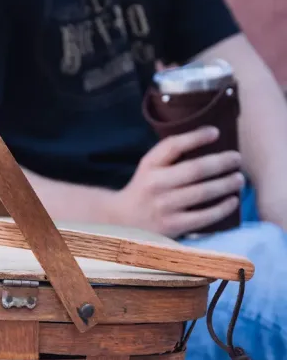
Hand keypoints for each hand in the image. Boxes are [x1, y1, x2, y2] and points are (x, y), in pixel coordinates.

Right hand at [109, 126, 244, 237]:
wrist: (121, 221)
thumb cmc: (144, 190)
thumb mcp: (149, 168)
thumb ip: (170, 155)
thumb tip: (210, 138)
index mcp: (149, 166)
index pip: (173, 145)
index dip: (196, 137)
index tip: (215, 132)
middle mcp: (154, 185)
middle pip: (195, 169)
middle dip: (222, 162)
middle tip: (236, 159)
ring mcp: (163, 207)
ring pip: (203, 192)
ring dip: (226, 184)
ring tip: (238, 179)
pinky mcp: (171, 226)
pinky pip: (203, 216)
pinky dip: (222, 208)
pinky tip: (232, 201)